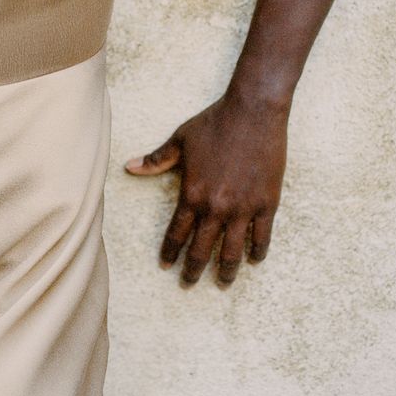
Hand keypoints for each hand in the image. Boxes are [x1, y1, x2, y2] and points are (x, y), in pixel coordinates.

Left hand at [124, 89, 288, 285]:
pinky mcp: (266, 204)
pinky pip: (262, 238)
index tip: (166, 265)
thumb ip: (156, 160)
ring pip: (232, 251)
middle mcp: (216, 207)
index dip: (170, 251)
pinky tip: (253, 260)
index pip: (177, 232)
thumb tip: (128, 167)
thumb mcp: (180, 139)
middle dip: (193, 269)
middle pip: (202, 249)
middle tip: (187, 283)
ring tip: (221, 283)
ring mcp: (243, 208)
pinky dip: (257, 252)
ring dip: (225, 271)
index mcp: (192, 193)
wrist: (252, 112)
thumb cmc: (213, 123)